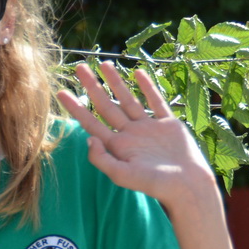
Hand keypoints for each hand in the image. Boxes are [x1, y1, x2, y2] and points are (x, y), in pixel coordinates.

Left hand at [58, 62, 216, 207]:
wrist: (187, 185)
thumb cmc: (154, 184)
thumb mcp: (122, 175)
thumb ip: (101, 159)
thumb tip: (88, 139)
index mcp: (117, 146)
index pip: (91, 122)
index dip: (75, 107)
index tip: (61, 92)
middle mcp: (130, 134)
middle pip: (106, 105)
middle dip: (92, 87)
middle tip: (79, 67)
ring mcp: (148, 127)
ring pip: (128, 99)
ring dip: (116, 82)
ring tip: (104, 64)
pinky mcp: (168, 123)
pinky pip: (155, 101)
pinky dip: (147, 86)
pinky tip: (137, 72)